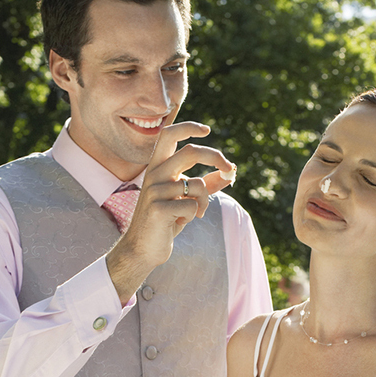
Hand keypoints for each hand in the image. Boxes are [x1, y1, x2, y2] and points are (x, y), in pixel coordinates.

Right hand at [107, 122, 235, 301]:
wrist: (143, 248)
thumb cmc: (166, 221)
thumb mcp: (186, 198)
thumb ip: (206, 184)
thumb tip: (232, 171)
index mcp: (158, 166)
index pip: (169, 135)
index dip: (189, 128)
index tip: (207, 130)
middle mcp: (154, 174)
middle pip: (190, 152)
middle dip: (216, 157)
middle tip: (230, 170)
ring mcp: (154, 191)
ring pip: (197, 185)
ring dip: (205, 201)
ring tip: (196, 213)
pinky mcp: (158, 209)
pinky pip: (192, 205)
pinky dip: (194, 215)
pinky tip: (180, 222)